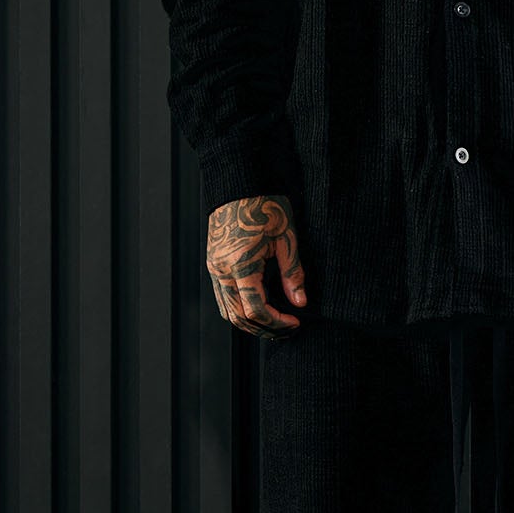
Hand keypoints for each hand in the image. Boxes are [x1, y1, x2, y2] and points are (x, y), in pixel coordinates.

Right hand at [206, 194, 307, 336]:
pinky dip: (240, 308)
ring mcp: (214, 267)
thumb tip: (300, 302)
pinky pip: (223, 297)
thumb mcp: (286, 238)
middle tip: (287, 329)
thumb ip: (293, 273)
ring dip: (251, 322)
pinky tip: (261, 305)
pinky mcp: (213, 263)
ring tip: (275, 322)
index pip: (255, 310)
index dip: (277, 322)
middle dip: (264, 329)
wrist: (239, 183)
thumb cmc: (264, 204)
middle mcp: (221, 270)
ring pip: (228, 311)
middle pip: (238, 317)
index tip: (295, 322)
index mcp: (240, 264)